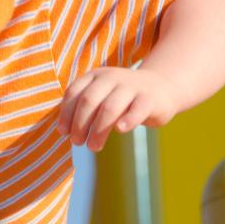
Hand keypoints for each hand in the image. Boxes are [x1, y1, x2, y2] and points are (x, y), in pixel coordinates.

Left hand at [57, 66, 177, 151]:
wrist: (160, 88)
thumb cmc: (123, 98)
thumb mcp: (101, 96)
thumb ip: (84, 109)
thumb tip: (63, 131)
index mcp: (96, 76)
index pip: (74, 92)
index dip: (66, 114)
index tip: (64, 132)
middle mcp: (112, 77)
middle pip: (89, 100)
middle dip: (79, 123)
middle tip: (77, 142)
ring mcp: (132, 87)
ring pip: (110, 107)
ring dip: (98, 130)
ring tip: (93, 147)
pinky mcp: (149, 99)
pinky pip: (137, 109)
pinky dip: (128, 120)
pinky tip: (120, 130)